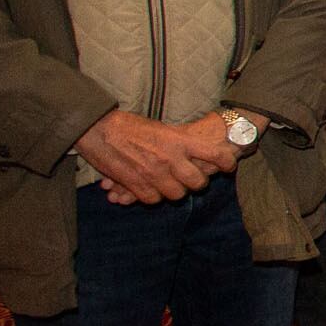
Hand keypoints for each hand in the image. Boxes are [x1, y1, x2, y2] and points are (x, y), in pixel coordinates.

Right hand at [78, 109, 222, 204]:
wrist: (98, 128)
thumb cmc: (130, 125)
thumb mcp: (162, 128)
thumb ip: (180, 141)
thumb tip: (199, 150)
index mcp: (179, 140)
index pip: (215, 155)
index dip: (226, 163)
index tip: (228, 166)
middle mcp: (170, 158)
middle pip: (198, 183)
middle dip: (197, 183)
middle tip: (192, 178)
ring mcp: (153, 173)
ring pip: (176, 195)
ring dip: (174, 191)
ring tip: (169, 183)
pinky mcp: (136, 184)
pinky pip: (153, 200)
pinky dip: (153, 196)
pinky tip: (150, 187)